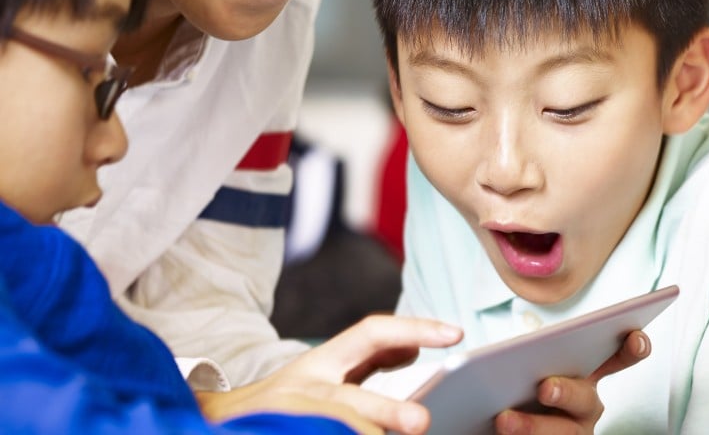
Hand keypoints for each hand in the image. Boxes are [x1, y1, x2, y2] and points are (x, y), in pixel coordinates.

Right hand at [196, 314, 462, 434]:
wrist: (209, 423)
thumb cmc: (285, 402)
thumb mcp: (326, 372)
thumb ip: (367, 361)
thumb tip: (415, 346)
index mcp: (323, 362)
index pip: (372, 332)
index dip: (414, 327)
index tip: (455, 332)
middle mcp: (304, 386)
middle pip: (348, 399)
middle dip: (386, 412)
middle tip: (421, 422)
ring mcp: (290, 416)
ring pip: (333, 426)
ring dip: (364, 434)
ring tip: (404, 434)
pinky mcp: (276, 433)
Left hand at [492, 329, 649, 433]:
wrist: (494, 427)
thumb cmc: (512, 391)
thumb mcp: (520, 368)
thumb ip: (524, 356)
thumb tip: (503, 350)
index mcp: (584, 377)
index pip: (617, 358)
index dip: (631, 347)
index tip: (634, 336)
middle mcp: (586, 408)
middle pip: (585, 399)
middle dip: (566, 391)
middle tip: (544, 386)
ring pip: (564, 434)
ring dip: (535, 427)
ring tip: (504, 420)